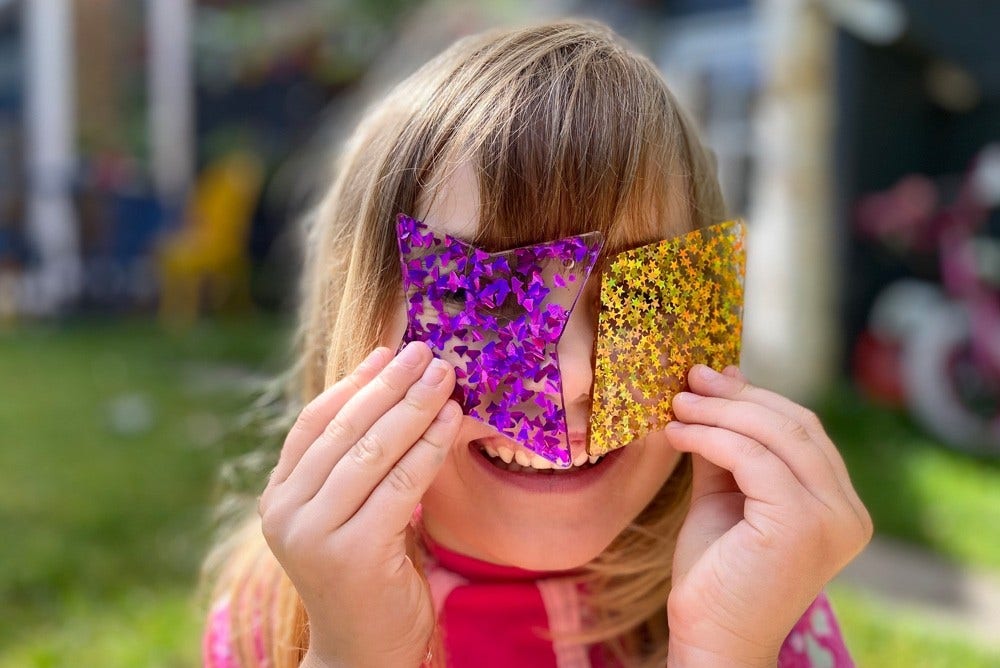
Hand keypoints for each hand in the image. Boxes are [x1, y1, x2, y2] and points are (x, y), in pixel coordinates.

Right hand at [258, 341, 459, 667]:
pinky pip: (400, 483)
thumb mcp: (352, 514)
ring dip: (413, 407)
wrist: (365, 654)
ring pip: (372, 451)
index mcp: (279, 499)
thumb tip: (393, 391)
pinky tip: (450, 421)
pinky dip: (428, 447)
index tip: (389, 353)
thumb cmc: (367, 578)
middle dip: (390, 386)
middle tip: (426, 353)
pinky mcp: (353, 553)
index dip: (353, 384)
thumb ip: (357, 466)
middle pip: (344, 431)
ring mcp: (315, 534)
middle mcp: (286, 514)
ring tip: (444, 376)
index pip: (314, 424)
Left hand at [663, 365, 871, 667]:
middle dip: (736, 397)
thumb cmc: (716, 573)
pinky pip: (752, 459)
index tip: (709, 377)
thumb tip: (722, 379)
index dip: (755, 397)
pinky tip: (678, 434)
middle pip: (795, 425)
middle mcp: (847, 512)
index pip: (804, 430)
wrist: (711, 637)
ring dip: (718, 413)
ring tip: (677, 405)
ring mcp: (831, 519)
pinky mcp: (801, 525)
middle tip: (690, 379)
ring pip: (774, 436)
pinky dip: (710, 437)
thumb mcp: (725, 494)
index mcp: (840, 506)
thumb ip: (729, 444)